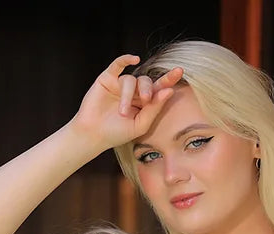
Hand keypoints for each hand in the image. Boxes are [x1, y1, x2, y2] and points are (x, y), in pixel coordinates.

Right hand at [68, 54, 184, 154]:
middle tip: (145, 100)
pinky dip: (125, 59)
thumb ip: (154, 108)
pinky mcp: (107, 79)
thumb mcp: (140, 125)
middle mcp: (134, 91)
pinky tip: (134, 59)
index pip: (158, 88)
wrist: (93, 135)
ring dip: (128, 95)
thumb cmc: (117, 133)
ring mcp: (120, 84)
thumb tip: (169, 90)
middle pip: (146, 81)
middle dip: (148, 90)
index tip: (179, 71)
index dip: (168, 80)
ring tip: (123, 111)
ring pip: (131, 80)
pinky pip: (118, 64)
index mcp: (143, 103)